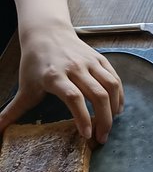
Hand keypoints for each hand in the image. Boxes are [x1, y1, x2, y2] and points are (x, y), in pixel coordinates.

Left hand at [0, 22, 123, 141]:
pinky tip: (117, 109)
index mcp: (55, 76)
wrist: (46, 33)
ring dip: (114, 109)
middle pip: (97, 94)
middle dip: (104, 120)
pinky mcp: (100, 59)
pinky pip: (115, 79)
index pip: (74, 97)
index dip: (83, 117)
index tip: (87, 135)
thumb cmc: (35, 63)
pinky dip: (119, 96)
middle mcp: (75, 68)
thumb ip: (14, 111)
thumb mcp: (24, 87)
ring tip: (111, 126)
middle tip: (102, 138)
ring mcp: (90, 62)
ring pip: (110, 86)